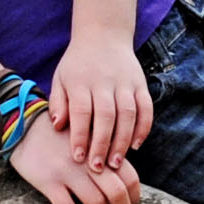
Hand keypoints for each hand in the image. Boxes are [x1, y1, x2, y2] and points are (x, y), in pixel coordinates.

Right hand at [11, 124, 143, 203]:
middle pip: (116, 193)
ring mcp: (68, 171)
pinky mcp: (48, 182)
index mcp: (100, 147)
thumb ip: (104, 154)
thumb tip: (123, 183)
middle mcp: (87, 159)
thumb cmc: (58, 134)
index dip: (134, 196)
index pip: (129, 177)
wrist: (23, 125)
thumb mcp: (87, 136)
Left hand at [45, 32, 154, 175]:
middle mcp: (104, 82)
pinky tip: (136, 145)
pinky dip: (143, 127)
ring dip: (123, 140)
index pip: (81, 112)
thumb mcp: (60, 78)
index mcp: (81, 82)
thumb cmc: (77, 64)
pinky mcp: (140, 83)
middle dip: (102, 144)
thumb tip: (58, 125)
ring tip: (117, 163)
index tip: (78, 158)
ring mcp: (125, 82)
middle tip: (98, 168)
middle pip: (106, 116)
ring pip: (128, 114)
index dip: (80, 136)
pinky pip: (146, 107)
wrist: (103, 34)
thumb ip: (58, 102)